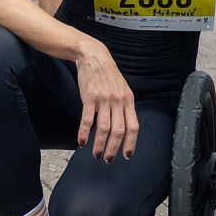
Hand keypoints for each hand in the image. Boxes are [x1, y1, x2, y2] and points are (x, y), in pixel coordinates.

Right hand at [75, 43, 138, 160]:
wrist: (94, 57)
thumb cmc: (108, 75)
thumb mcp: (122, 89)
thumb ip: (124, 106)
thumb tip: (125, 127)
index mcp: (128, 100)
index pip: (133, 126)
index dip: (131, 143)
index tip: (127, 155)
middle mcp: (118, 100)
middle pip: (119, 131)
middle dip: (114, 148)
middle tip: (108, 159)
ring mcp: (104, 99)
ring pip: (104, 128)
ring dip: (99, 144)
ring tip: (96, 153)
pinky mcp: (89, 97)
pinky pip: (87, 119)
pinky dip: (84, 133)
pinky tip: (81, 141)